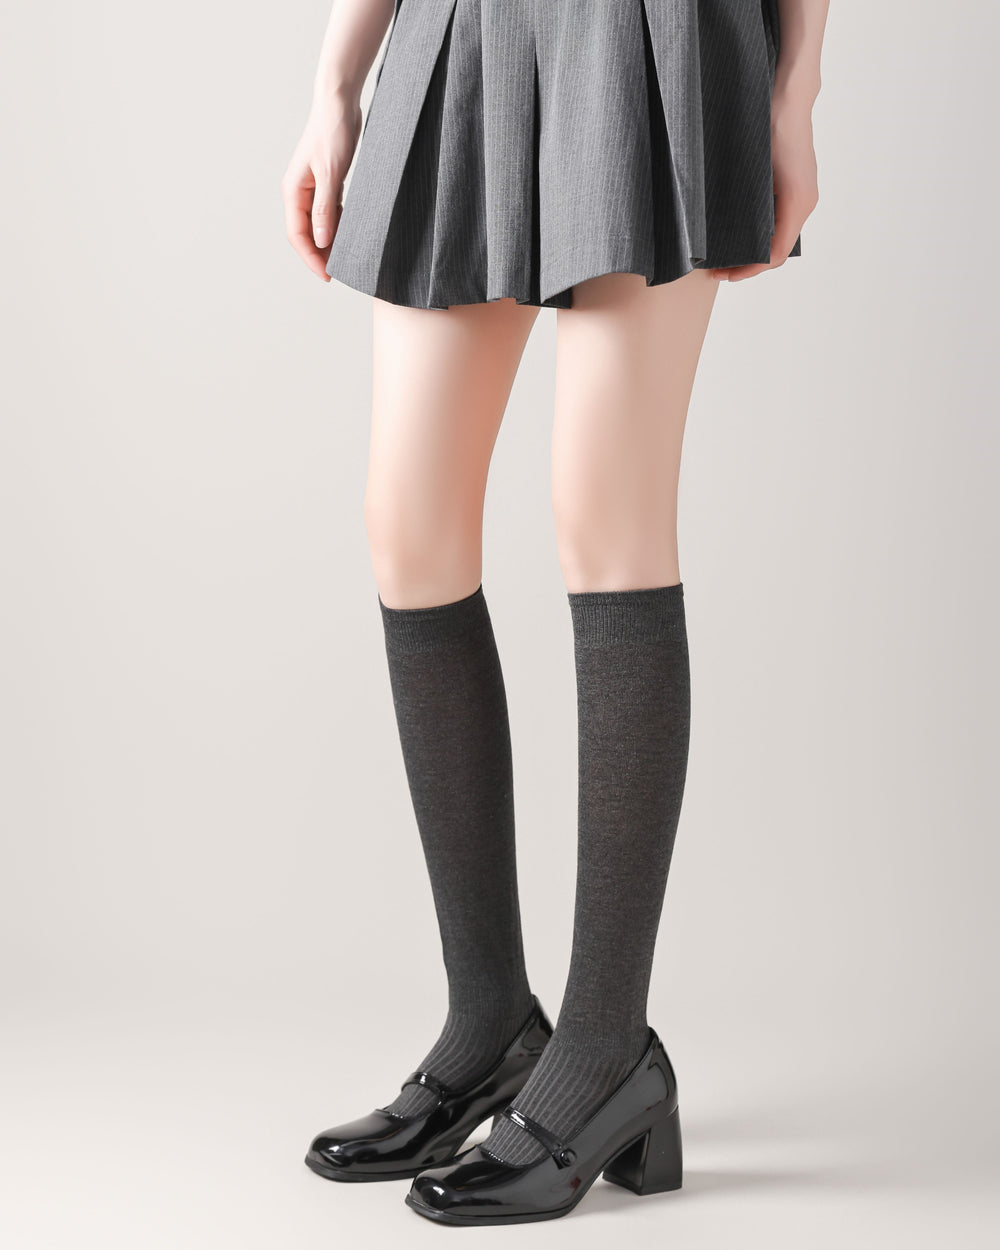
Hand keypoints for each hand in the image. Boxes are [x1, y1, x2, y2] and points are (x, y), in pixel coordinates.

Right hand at [281, 88, 362, 280]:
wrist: (339, 103)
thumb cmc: (333, 133)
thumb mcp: (331, 174)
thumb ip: (325, 209)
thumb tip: (320, 241)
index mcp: (293, 191)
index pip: (297, 235)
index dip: (311, 258)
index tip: (327, 275)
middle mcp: (298, 192)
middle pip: (305, 233)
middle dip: (319, 253)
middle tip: (339, 271)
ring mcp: (311, 187)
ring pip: (317, 224)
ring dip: (329, 241)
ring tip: (346, 257)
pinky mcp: (325, 182)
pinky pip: (328, 212)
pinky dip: (337, 225)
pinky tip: (350, 234)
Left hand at [711, 86, 818, 282]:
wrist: (788, 95)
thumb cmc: (770, 126)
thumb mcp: (754, 172)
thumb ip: (749, 208)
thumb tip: (728, 239)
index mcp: (798, 203)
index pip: (775, 255)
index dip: (748, 271)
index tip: (723, 275)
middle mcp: (805, 203)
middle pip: (777, 250)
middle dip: (747, 264)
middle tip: (716, 269)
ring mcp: (803, 194)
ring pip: (778, 236)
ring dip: (752, 248)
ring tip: (723, 253)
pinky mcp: (796, 186)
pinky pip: (779, 220)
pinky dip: (759, 233)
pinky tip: (736, 230)